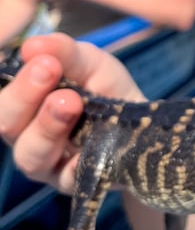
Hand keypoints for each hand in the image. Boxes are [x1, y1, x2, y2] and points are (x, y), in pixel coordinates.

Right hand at [0, 33, 142, 193]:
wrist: (146, 126)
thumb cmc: (106, 90)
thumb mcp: (91, 63)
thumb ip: (66, 53)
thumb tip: (32, 45)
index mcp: (24, 104)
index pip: (3, 97)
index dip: (18, 82)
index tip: (44, 59)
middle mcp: (26, 135)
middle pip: (7, 124)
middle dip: (25, 96)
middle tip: (49, 71)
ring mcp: (48, 164)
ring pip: (31, 154)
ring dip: (48, 126)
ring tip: (71, 103)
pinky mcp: (75, 184)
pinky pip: (68, 179)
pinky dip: (76, 163)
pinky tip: (87, 148)